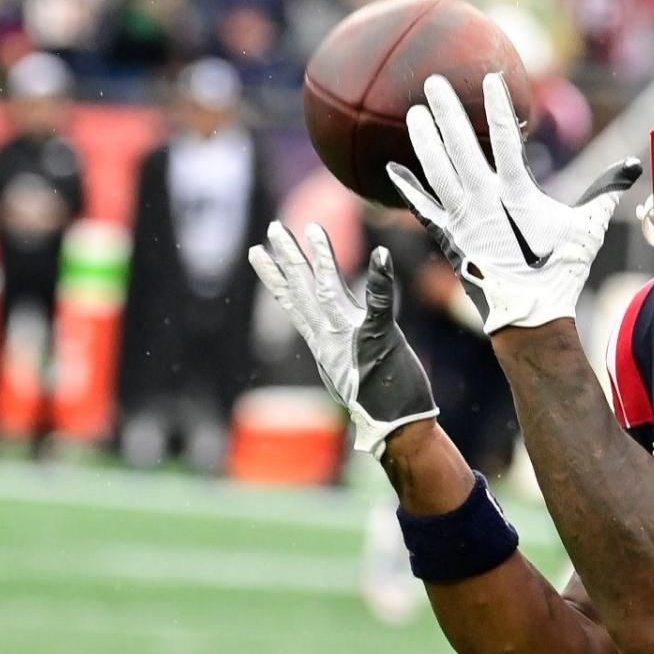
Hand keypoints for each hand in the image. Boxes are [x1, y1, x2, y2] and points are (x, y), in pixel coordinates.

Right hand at [248, 222, 437, 456]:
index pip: (294, 303)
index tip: (258, 253)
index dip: (275, 277)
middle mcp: (332, 335)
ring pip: (329, 289)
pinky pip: (379, 303)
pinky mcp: (380, 338)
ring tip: (313, 228)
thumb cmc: (376, 400)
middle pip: (304, 289)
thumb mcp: (346, 373)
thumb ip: (336, 352)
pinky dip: (380, 279)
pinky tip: (380, 254)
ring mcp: (353, 335)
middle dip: (288, 257)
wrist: (395, 426)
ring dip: (322, 258)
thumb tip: (326, 345)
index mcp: (324, 342)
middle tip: (273, 228)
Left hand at [387, 73, 642, 334]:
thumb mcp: (587, 227)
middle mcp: (484, 201)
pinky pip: (422, 209)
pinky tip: (391, 169)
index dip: (498, 106)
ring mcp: (462, 220)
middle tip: (431, 81)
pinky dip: (408, 189)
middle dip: (446, 111)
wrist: (530, 314)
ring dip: (423, 140)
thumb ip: (605, 191)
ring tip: (412, 113)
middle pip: (460, 146)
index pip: (505, 138)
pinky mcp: (448, 239)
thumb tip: (633, 166)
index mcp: (517, 193)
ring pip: (437, 171)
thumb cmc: (560, 269)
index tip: (490, 77)